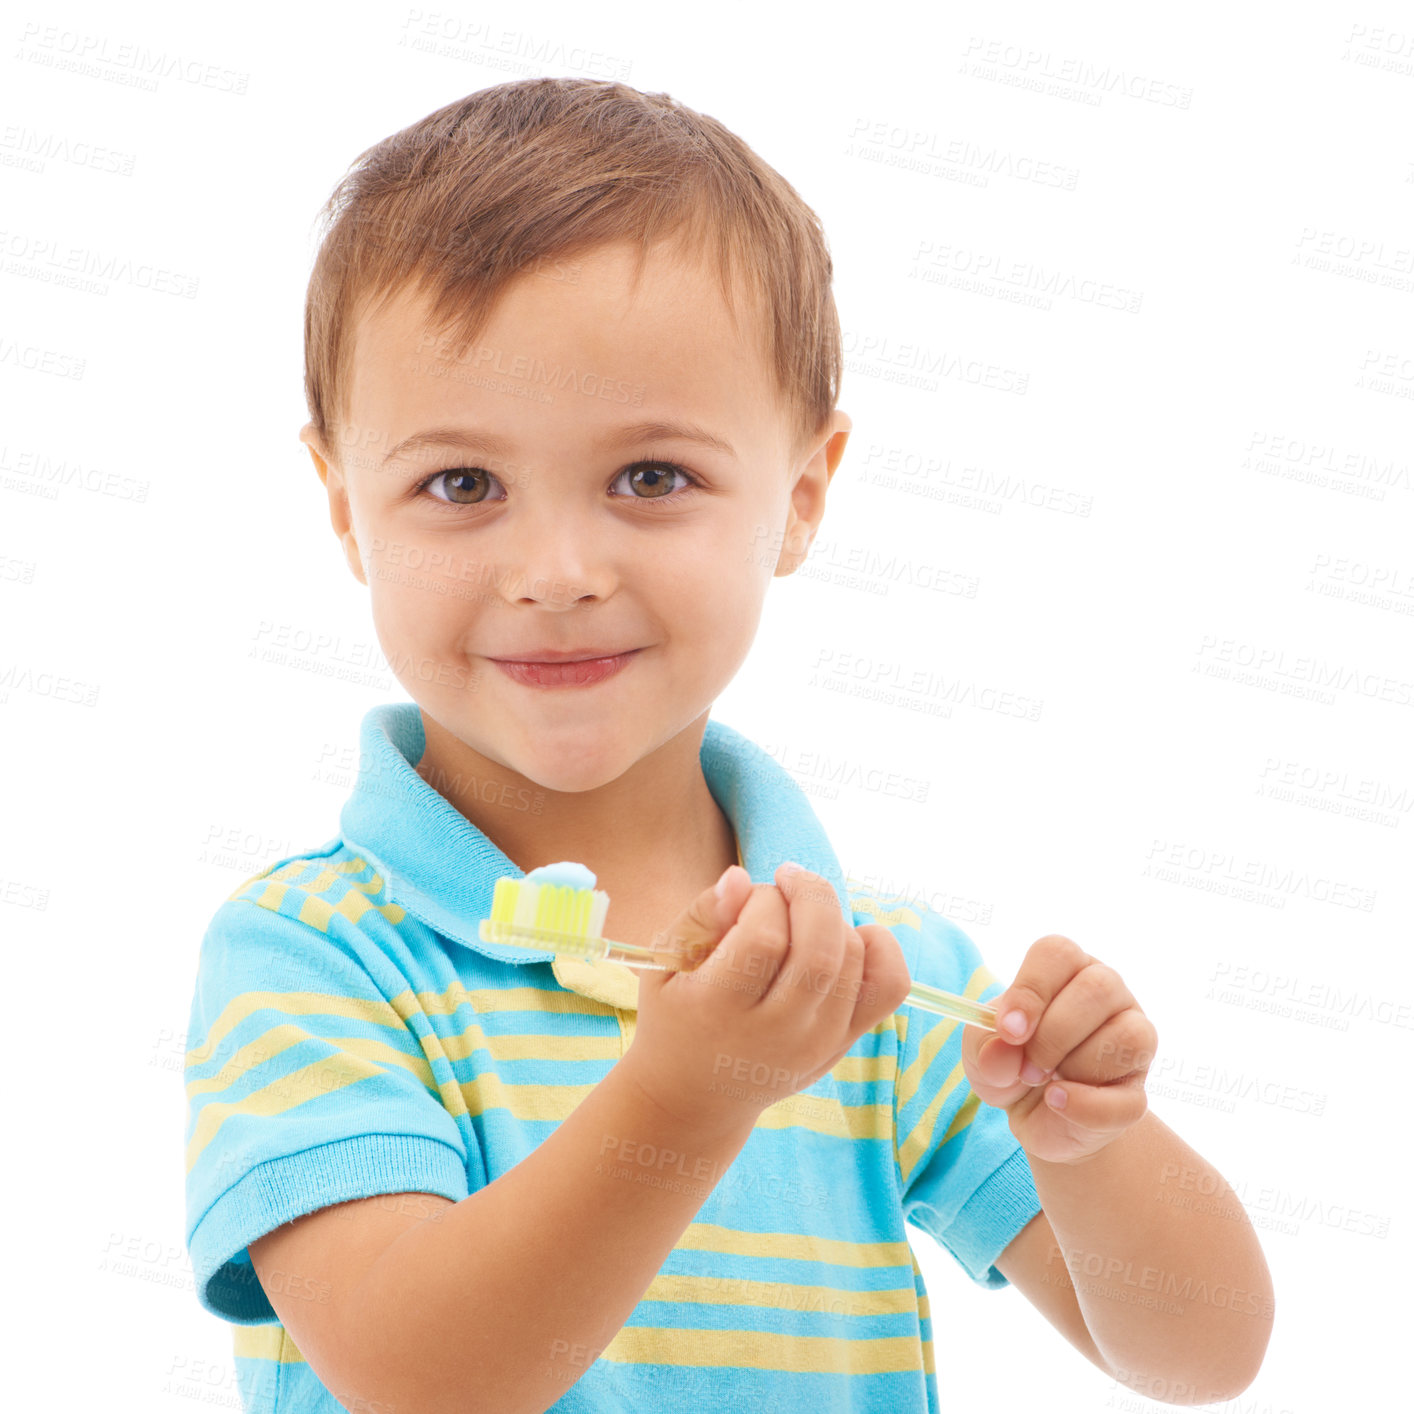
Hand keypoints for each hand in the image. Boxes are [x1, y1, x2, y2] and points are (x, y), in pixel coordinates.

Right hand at [621, 862, 911, 1139]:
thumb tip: (740, 877)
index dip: (762, 900)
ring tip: (797, 917)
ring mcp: (818, 1042)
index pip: (764, 937)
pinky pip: (888, 983)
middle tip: (785, 879)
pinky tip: (843, 935)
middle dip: (809, 894)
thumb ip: (700, 915)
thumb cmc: (677, 1013)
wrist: (696, 1095)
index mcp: (720, 1012)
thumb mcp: (666, 962)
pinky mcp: (844, 1041)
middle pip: (820, 948)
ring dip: (830, 917)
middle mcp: (776, 1034)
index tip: (744, 900)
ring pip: (852, 955)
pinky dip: (879, 946)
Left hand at [959, 934, 1156, 1164]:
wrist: (1036, 1117)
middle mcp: (1109, 995)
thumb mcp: (981, 1052)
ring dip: (1075, 1066)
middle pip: (1098, 988)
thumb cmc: (1010, 1066)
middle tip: (1025, 1067)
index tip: (1009, 1030)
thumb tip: (1004, 1050)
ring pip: (1127, 1036)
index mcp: (1066, 971)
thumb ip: (984, 1046)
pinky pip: (1127, 1098)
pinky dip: (1085, 1106)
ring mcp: (1133, 1041)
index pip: (1060, 953)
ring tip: (1045, 1084)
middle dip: (1053, 1034)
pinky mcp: (1136, 1092)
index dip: (1032, 989)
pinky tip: (1058, 1103)